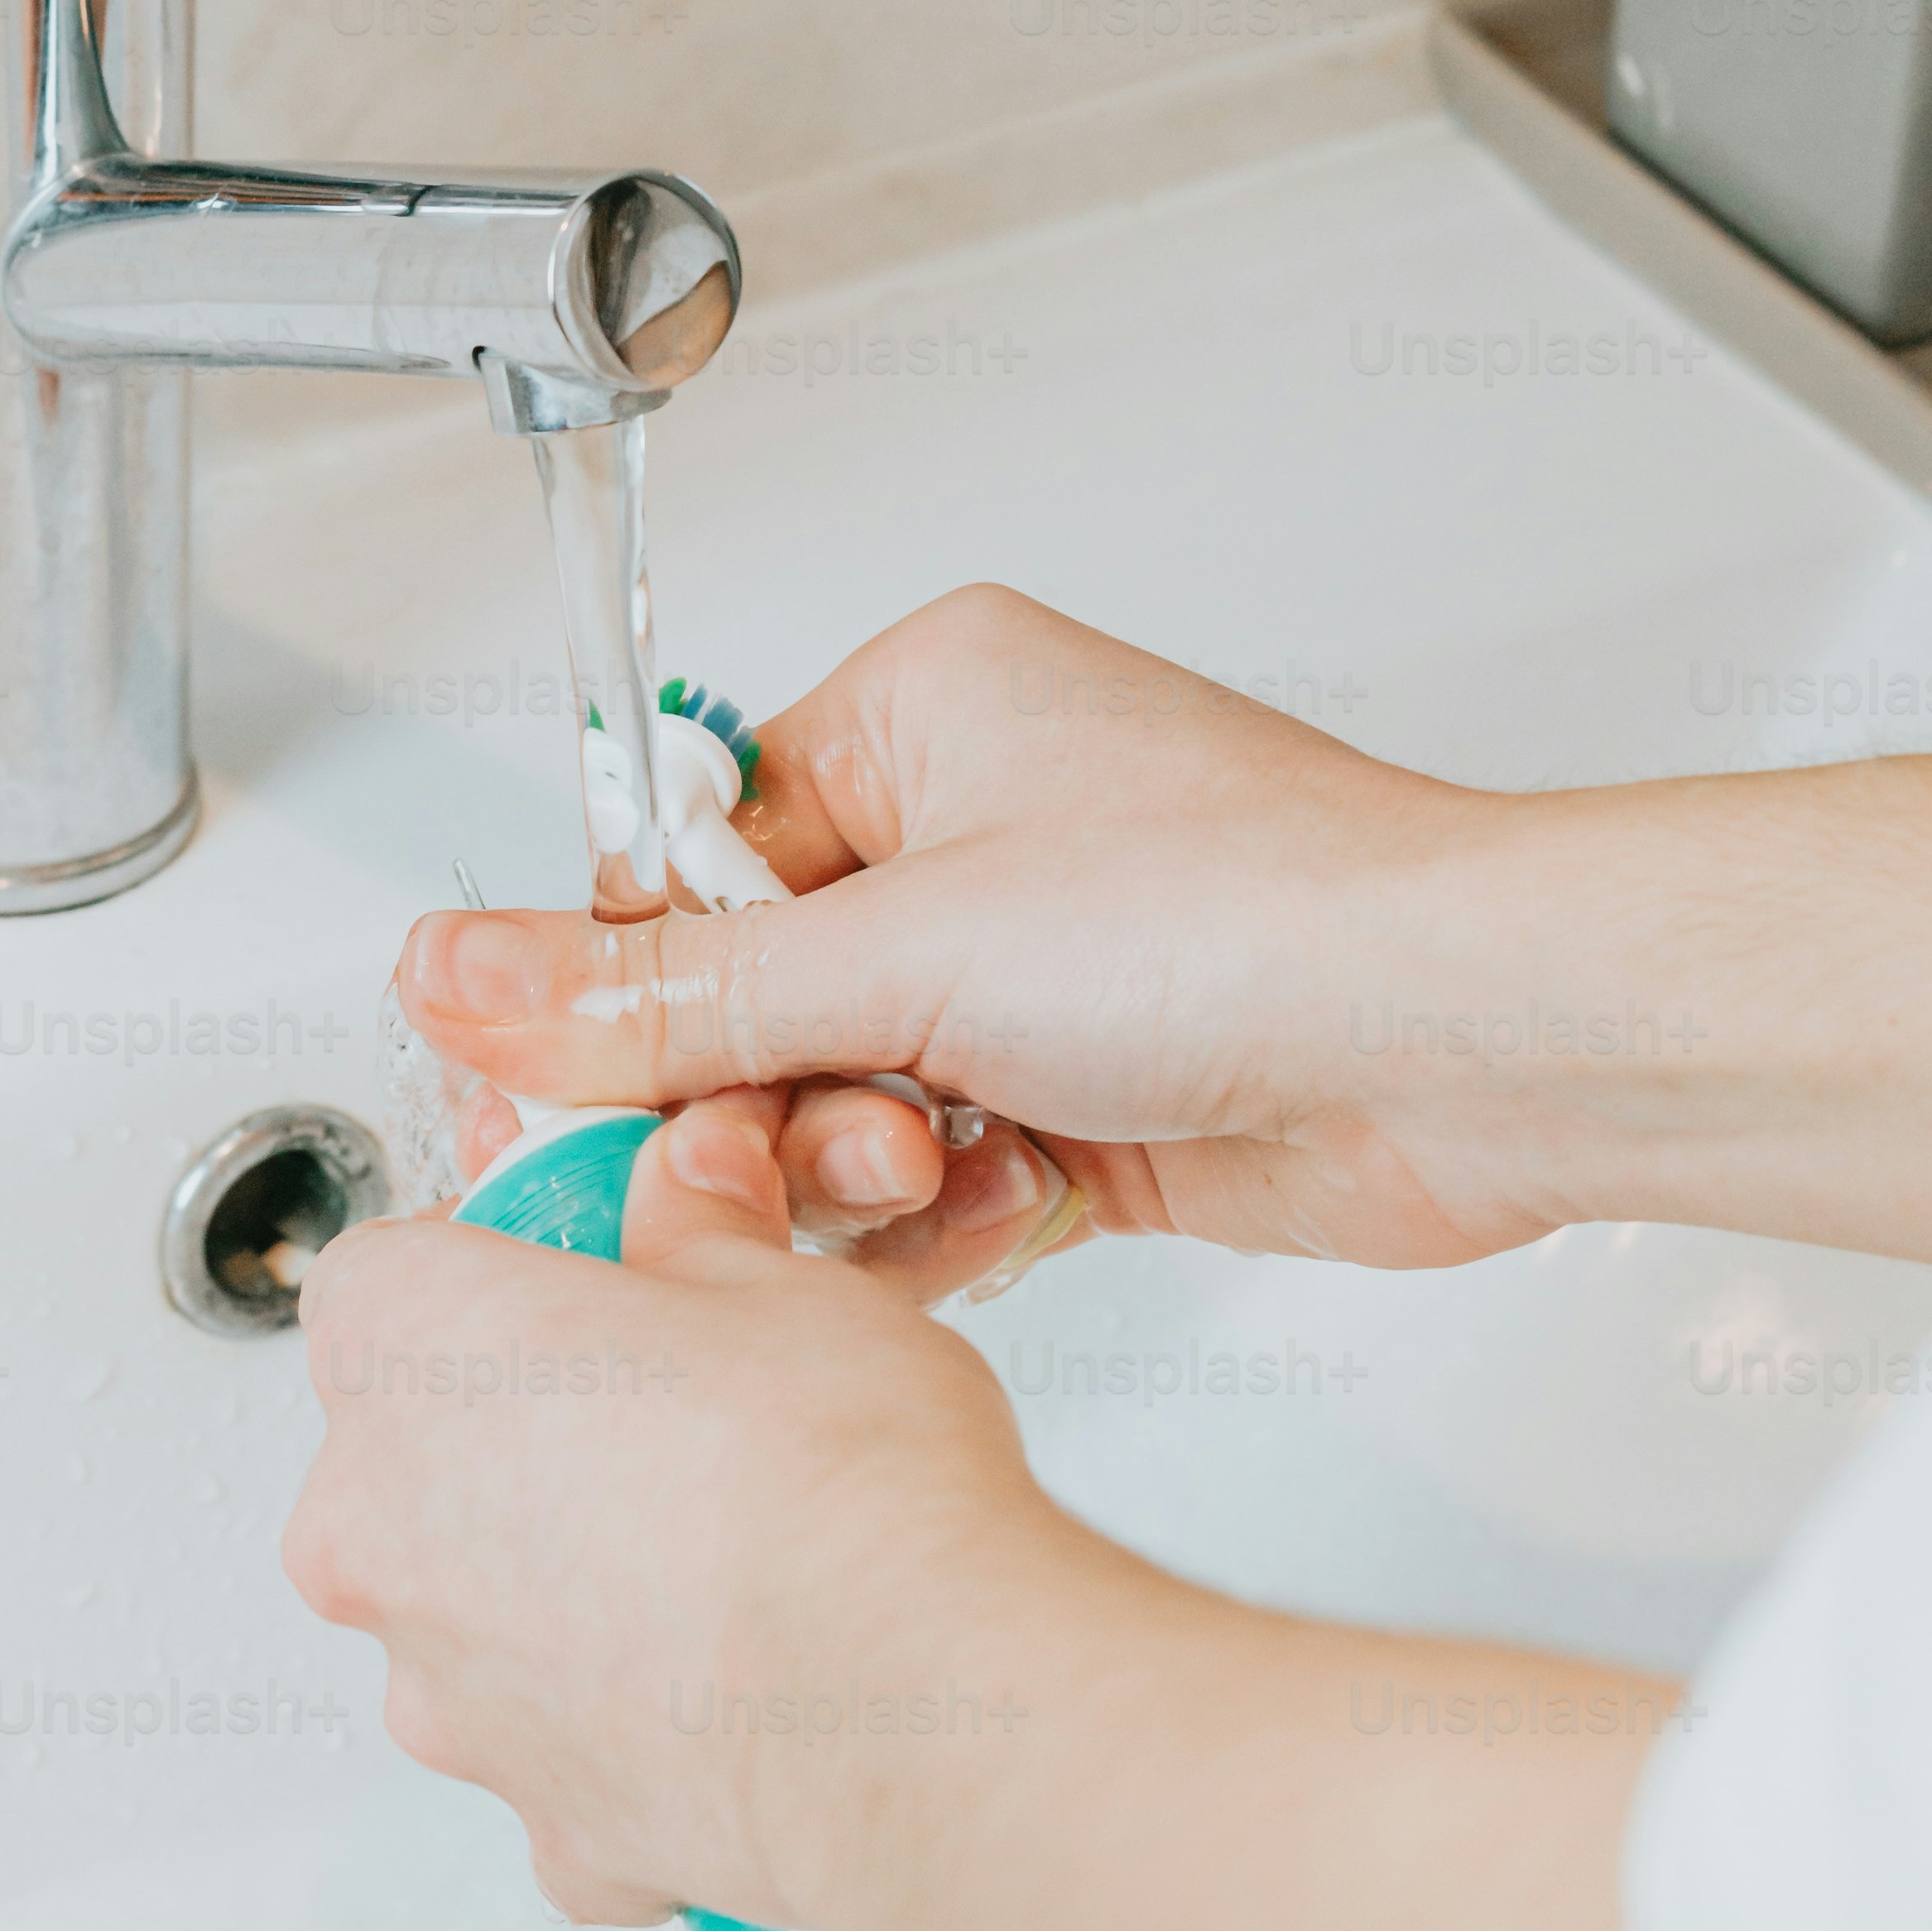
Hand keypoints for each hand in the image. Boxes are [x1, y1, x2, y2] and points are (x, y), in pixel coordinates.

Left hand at [281, 1091, 1066, 1925]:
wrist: (928, 1707)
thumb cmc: (844, 1481)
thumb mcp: (781, 1281)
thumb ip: (696, 1231)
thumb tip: (690, 1194)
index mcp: (405, 1354)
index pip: (388, 1275)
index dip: (494, 1271)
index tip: (584, 1283)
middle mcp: (376, 1535)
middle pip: (418, 1460)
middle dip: (528, 1442)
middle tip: (672, 1426)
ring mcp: (444, 1697)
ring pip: (484, 1619)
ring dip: (574, 1592)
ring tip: (731, 1574)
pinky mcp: (540, 1824)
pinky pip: (567, 1751)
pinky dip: (636, 1728)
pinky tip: (747, 1697)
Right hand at [401, 589, 1931, 1282]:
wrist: (1469, 1046)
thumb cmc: (1255, 914)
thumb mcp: (900, 948)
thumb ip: (664, 987)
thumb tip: (461, 969)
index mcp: (920, 713)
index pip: (684, 860)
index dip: (625, 994)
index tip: (572, 1095)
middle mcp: (979, 831)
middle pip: (755, 1002)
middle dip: (766, 1100)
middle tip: (769, 1153)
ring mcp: (1039, 972)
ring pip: (845, 1107)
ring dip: (869, 1168)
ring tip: (938, 1165)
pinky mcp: (1092, 1102)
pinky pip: (942, 1179)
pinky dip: (955, 1217)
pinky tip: (1006, 1211)